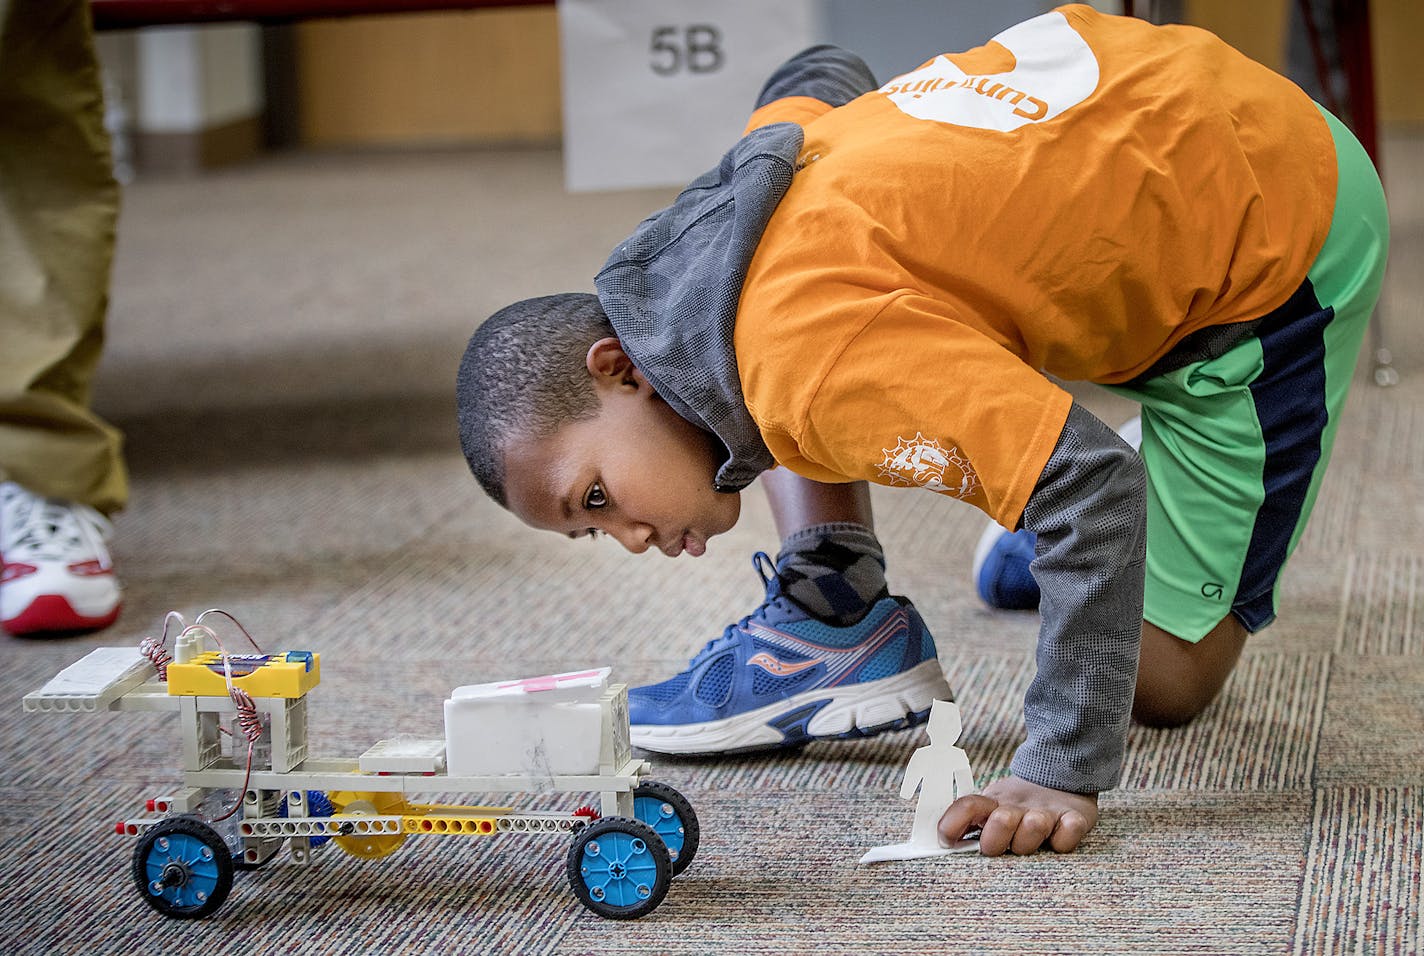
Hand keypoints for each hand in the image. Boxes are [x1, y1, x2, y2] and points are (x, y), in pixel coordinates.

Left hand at [938, 774, 1097, 855]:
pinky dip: (1064, 839)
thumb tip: (940, 839)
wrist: (1059, 774)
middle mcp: (1017, 807)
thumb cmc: (1017, 804)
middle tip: (999, 845)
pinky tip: (1060, 835)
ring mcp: (1046, 811)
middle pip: (1000, 822)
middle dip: (995, 840)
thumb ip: (969, 821)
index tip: (946, 841)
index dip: (952, 823)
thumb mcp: (991, 806)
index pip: (967, 806)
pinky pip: (1069, 833)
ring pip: (1033, 827)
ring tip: (1031, 837)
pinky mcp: (1074, 816)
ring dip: (1029, 838)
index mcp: (993, 803)